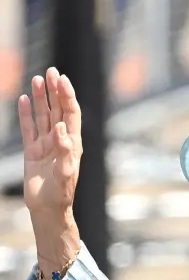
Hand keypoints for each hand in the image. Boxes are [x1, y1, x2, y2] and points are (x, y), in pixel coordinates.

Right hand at [18, 68, 82, 215]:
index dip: (68, 96)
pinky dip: (26, 114)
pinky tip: (25, 100)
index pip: (71, 114)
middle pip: (58, 110)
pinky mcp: (32, 151)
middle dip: (56, 91)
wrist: (47, 208)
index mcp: (73, 143)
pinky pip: (29, 128)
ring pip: (43, 116)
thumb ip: (65, 151)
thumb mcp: (66, 173)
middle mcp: (61, 140)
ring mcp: (46, 145)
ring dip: (41, 98)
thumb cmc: (61, 193)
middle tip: (51, 71)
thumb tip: (60, 128)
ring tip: (38, 79)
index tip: (63, 79)